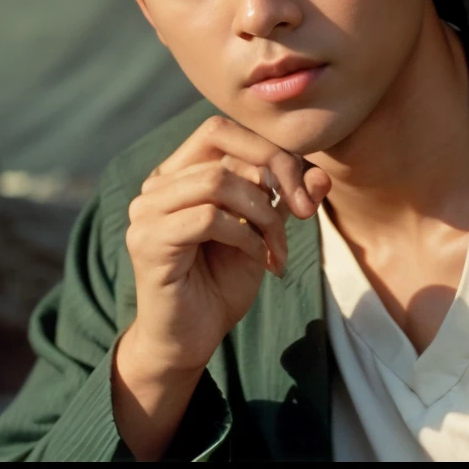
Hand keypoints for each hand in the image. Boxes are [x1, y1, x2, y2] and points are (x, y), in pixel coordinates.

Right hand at [111, 115, 331, 457]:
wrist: (192, 338)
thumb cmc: (223, 280)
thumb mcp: (265, 231)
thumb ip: (286, 198)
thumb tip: (322, 175)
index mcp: (180, 173)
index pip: (222, 130)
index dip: (271, 150)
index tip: (306, 192)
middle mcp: (156, 185)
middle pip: (223, 145)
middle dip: (277, 173)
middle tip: (304, 213)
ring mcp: (145, 212)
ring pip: (217, 181)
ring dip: (263, 213)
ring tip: (276, 249)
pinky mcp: (146, 242)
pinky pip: (207, 218)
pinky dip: (245, 235)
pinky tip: (257, 258)